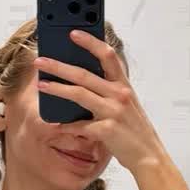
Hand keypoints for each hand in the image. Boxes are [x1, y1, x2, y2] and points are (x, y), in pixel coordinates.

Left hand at [35, 31, 166, 175]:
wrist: (149, 156)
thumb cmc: (135, 130)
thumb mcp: (125, 104)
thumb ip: (108, 91)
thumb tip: (80, 81)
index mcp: (124, 85)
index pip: (107, 56)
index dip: (90, 42)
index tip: (73, 33)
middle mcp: (119, 95)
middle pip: (84, 74)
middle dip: (59, 66)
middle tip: (41, 61)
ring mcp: (113, 112)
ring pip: (79, 95)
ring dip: (57, 88)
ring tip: (41, 85)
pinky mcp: (107, 130)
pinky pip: (80, 125)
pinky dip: (67, 126)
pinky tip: (57, 125)